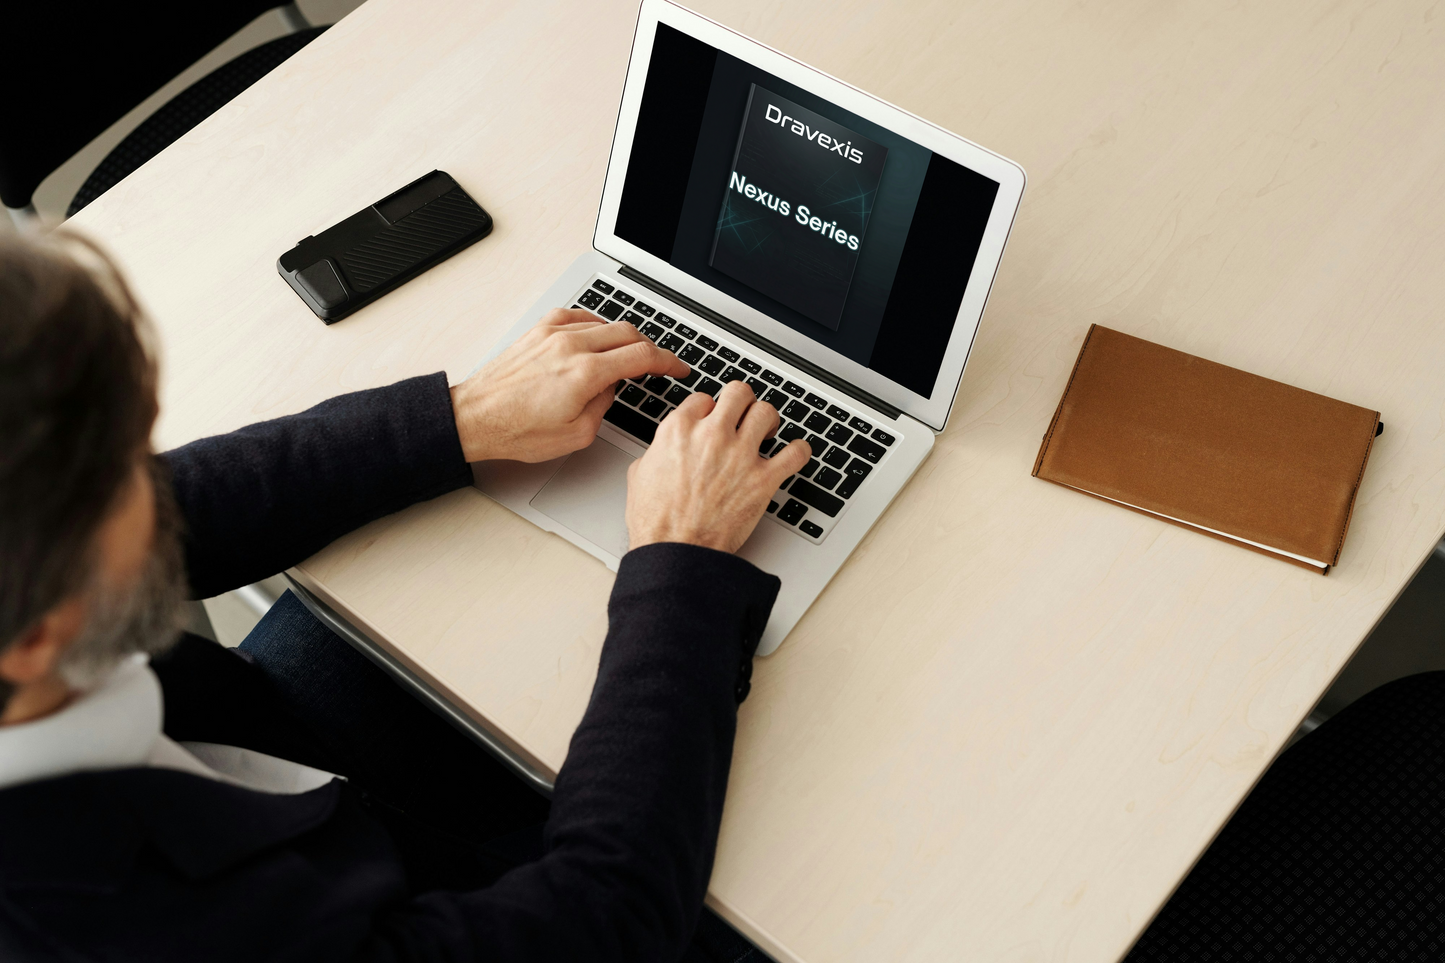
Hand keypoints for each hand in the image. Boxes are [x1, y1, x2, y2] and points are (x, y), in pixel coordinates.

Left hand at [451, 309, 688, 462]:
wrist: (475, 417)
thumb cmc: (517, 430)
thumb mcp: (576, 434)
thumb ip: (604, 406)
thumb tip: (612, 387)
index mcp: (585, 373)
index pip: (642, 356)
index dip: (668, 361)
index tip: (678, 367)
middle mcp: (571, 346)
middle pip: (629, 333)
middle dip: (650, 348)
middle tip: (657, 364)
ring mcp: (553, 333)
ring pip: (605, 323)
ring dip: (623, 337)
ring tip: (628, 355)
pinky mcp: (538, 330)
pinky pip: (578, 316)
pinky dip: (595, 325)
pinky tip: (598, 336)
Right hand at [626, 380, 810, 553]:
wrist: (674, 552)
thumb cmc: (657, 521)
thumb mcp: (640, 474)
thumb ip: (657, 451)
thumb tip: (664, 449)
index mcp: (679, 430)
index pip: (704, 398)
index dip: (710, 409)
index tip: (714, 419)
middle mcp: (712, 435)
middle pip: (738, 392)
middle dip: (742, 401)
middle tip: (744, 414)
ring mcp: (740, 455)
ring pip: (766, 412)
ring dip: (768, 419)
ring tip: (767, 430)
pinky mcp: (763, 480)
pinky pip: (795, 453)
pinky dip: (799, 451)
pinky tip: (795, 453)